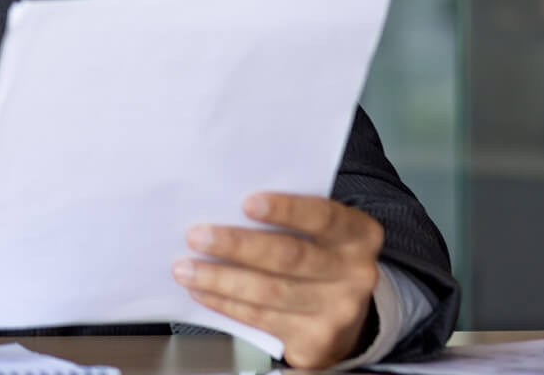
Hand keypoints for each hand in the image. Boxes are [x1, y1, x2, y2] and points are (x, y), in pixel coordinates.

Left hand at [173, 192, 383, 368]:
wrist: (346, 312)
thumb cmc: (318, 256)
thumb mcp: (317, 231)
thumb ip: (286, 218)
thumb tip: (223, 207)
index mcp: (358, 235)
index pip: (322, 216)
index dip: (285, 209)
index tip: (246, 202)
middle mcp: (356, 274)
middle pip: (290, 257)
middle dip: (237, 246)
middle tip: (197, 236)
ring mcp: (339, 311)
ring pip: (270, 292)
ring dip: (219, 279)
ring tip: (186, 268)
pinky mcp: (317, 341)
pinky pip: (262, 320)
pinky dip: (226, 304)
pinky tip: (203, 292)